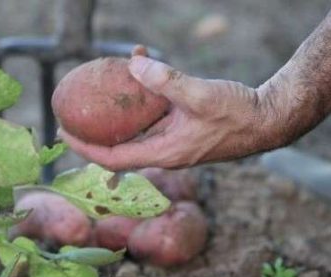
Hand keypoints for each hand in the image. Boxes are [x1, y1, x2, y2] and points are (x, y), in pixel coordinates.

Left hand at [58, 56, 293, 170]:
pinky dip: (142, 94)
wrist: (268, 120)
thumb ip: (166, 81)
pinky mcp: (182, 127)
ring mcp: (173, 140)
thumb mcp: (200, 95)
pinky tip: (140, 63)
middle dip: (93, 130)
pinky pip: (152, 114)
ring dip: (117, 108)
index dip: (84, 147)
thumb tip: (134, 63)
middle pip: (118, 146)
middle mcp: (165, 150)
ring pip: (135, 127)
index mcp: (164, 153)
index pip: (112, 158)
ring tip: (98, 86)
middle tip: (71, 110)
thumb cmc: (238, 113)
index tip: (62, 133)